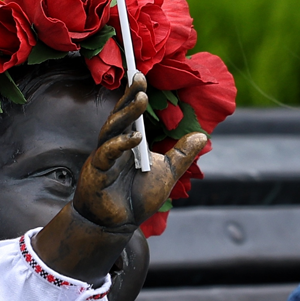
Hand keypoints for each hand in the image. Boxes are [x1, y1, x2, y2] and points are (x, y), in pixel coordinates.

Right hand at [73, 75, 207, 231]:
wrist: (118, 225)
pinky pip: (106, 155)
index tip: (141, 75)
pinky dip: (120, 145)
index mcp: (126, 142)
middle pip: (119, 116)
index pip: (130, 114)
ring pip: (111, 130)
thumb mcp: (167, 173)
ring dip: (125, 114)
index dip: (133, 95)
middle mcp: (112, 145)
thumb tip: (203, 135)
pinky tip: (135, 138)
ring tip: (140, 99)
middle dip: (129, 97)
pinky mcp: (96, 174)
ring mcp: (102, 158)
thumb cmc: (137, 197)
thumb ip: (182, 155)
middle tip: (139, 78)